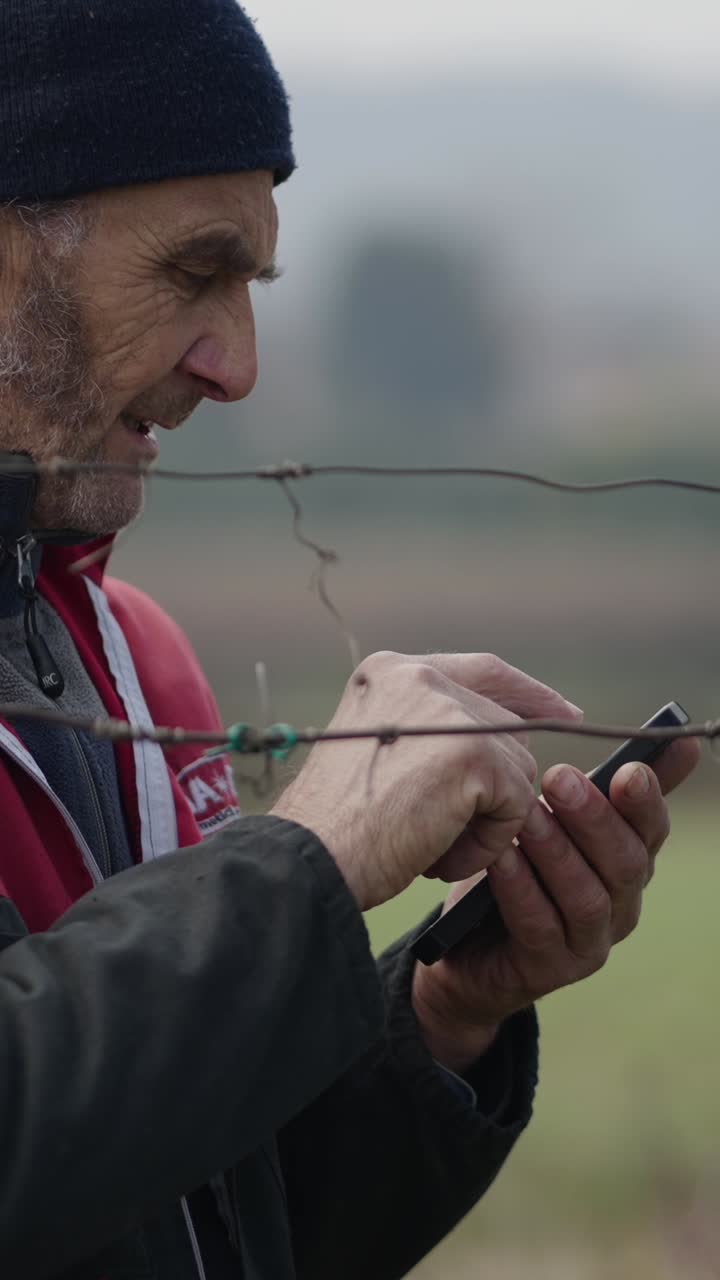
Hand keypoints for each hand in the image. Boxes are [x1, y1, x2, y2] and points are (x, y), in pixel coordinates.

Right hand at [271, 651, 581, 909]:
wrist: (309, 858)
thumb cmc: (333, 826)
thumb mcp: (378, 754)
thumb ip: (428, 732)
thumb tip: (501, 739)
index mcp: (390, 671)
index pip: (482, 671)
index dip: (527, 693)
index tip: (565, 715)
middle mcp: (419, 677)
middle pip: (507, 727)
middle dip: (502, 784)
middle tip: (461, 831)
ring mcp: (448, 711)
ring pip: (516, 769)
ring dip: (485, 823)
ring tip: (430, 847)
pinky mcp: (473, 753)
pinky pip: (517, 804)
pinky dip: (487, 844)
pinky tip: (438, 857)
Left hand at [412, 736, 700, 1072]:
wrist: (462, 949)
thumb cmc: (511, 868)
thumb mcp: (547, 820)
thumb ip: (581, 783)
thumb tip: (622, 730)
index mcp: (627, 862)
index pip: (651, 830)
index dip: (649, 799)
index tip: (630, 768)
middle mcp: (621, 905)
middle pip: (626, 862)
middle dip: (594, 818)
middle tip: (558, 779)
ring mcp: (589, 942)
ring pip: (587, 896)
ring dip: (557, 851)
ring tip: (526, 816)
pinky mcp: (550, 970)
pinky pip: (539, 925)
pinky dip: (522, 888)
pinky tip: (501, 858)